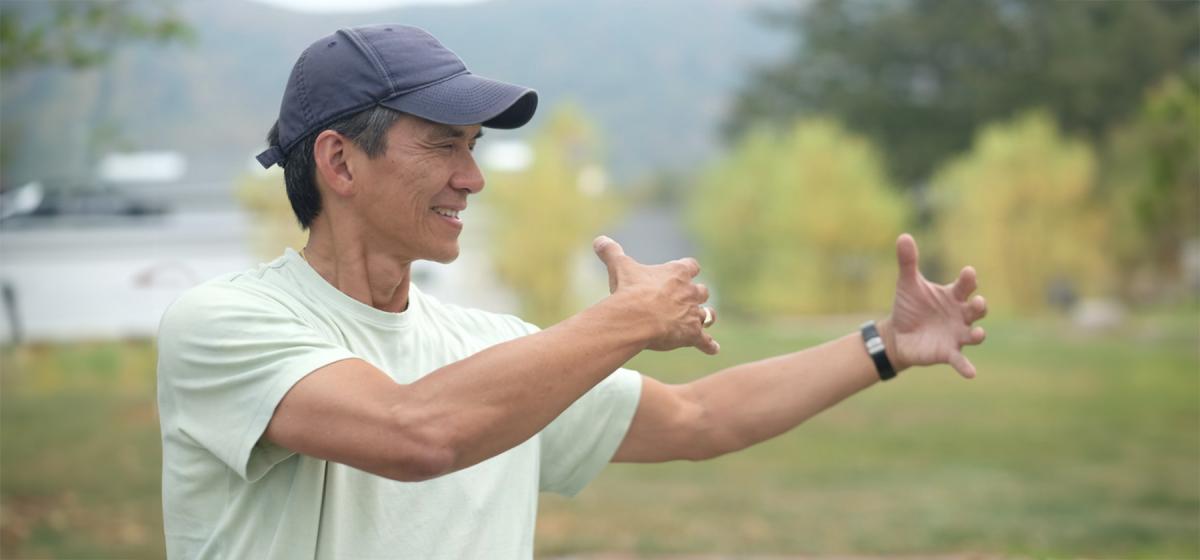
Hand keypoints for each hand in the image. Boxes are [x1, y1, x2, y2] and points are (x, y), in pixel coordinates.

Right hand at [593, 236, 719, 354]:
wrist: (636, 318)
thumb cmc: (629, 291)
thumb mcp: (619, 267)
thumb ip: (611, 252)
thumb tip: (599, 240)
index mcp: (677, 273)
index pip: (690, 266)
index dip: (687, 269)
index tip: (685, 271)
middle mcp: (690, 292)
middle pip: (702, 291)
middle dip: (696, 295)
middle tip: (688, 299)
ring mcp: (693, 314)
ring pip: (708, 314)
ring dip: (705, 316)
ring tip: (704, 319)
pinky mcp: (692, 334)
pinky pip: (705, 341)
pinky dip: (708, 345)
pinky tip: (712, 349)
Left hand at [884, 233, 987, 377]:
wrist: (897, 334)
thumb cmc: (909, 306)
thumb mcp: (907, 284)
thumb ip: (908, 262)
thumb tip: (903, 236)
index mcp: (953, 296)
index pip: (965, 286)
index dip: (968, 279)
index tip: (968, 272)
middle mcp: (960, 315)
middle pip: (976, 309)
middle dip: (979, 305)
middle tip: (977, 302)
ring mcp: (957, 335)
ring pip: (975, 334)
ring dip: (978, 335)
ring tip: (978, 334)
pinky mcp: (948, 353)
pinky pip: (961, 361)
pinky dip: (966, 367)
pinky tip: (971, 374)